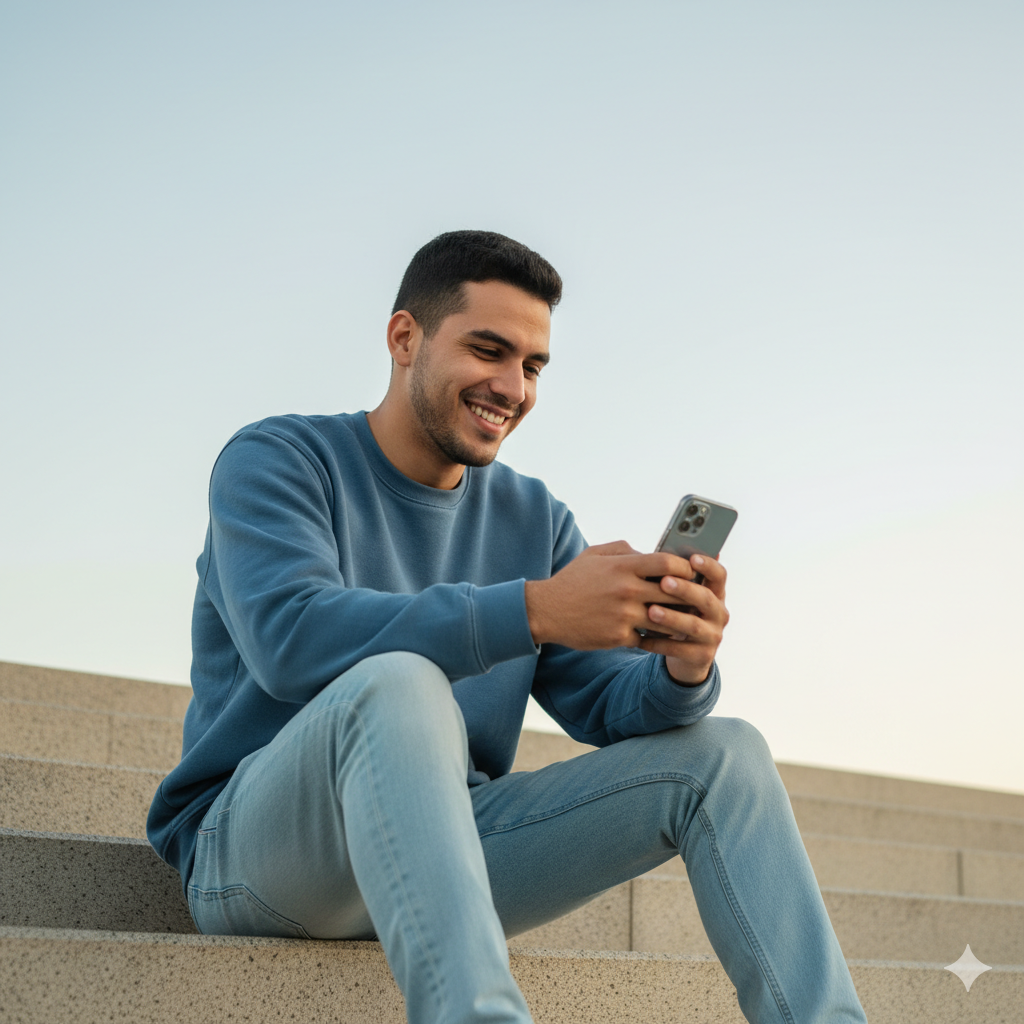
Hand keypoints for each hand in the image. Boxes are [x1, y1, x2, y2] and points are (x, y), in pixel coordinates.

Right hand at [524, 541, 716, 654]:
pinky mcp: (619, 637)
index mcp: (623, 566)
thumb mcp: (594, 554)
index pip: (667, 563)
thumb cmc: (573, 580)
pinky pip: (648, 638)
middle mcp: (626, 590)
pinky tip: (662, 635)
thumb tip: (649, 553)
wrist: (546, 611)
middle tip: (697, 597)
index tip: (691, 571)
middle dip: (687, 595)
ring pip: (666, 619)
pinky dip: (655, 636)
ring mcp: (624, 615)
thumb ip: (624, 550)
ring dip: (677, 620)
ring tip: (686, 619)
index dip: (685, 567)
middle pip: (673, 592)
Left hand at [639, 554, 729, 684]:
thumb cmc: (678, 613)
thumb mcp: (681, 596)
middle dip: (685, 590)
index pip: (719, 575)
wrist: (686, 654)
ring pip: (693, 625)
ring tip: (651, 611)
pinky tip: (641, 638)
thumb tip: (659, 553)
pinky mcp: (702, 656)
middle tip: (664, 582)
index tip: (693, 558)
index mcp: (715, 593)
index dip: (708, 566)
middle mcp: (718, 613)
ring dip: (671, 617)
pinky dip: (659, 643)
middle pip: (706, 598)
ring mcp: (712, 636)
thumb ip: (675, 578)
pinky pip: (680, 649)